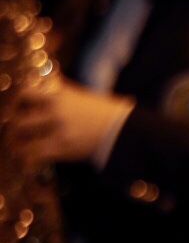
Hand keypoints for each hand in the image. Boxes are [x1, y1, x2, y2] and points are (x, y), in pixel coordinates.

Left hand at [10, 76, 133, 165]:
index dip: (16, 102)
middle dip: (13, 129)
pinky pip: (34, 157)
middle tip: (15, 132)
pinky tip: (31, 161)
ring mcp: (58, 131)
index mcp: (58, 95)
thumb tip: (42, 81)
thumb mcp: (79, 94)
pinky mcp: (63, 148)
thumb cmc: (100, 111)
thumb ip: (59, 89)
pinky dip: (29, 160)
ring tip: (19, 148)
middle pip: (18, 121)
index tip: (17, 109)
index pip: (24, 94)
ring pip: (22, 142)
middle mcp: (55, 112)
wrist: (121, 128)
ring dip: (17, 146)